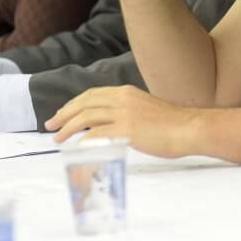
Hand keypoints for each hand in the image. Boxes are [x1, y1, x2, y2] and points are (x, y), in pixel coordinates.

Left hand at [45, 85, 197, 157]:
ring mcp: (124, 113)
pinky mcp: (127, 129)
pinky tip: (77, 147)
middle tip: (50, 126)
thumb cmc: (172, 125)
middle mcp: (122, 98)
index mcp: (126, 92)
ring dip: (68, 128)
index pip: (92, 94)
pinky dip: (83, 140)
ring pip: (86, 117)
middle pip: (84, 103)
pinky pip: (97, 134)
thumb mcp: (145, 110)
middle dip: (64, 114)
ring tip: (57, 138)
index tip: (62, 114)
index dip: (74, 104)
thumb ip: (127, 113)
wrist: (189, 128)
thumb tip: (110, 126)